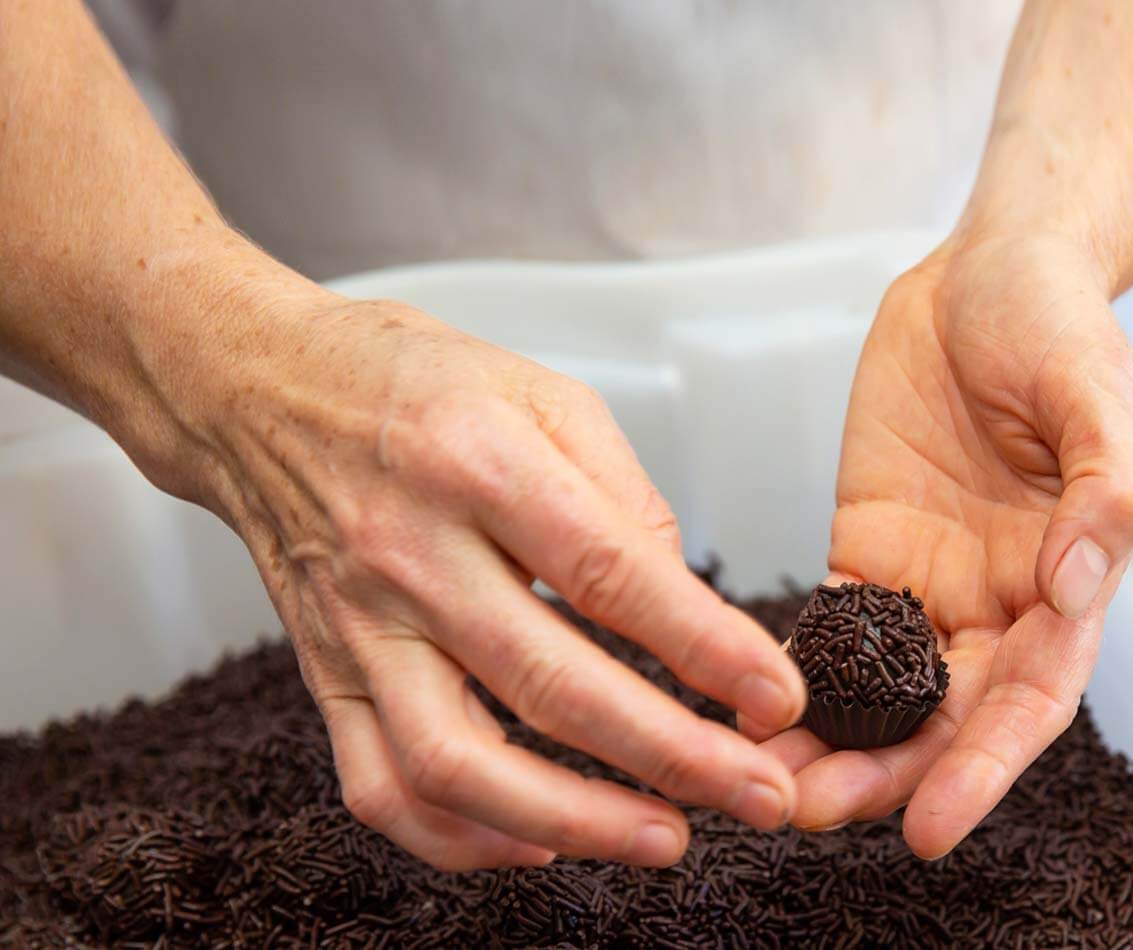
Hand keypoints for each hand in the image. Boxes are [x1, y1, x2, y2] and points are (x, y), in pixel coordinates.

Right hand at [150, 291, 807, 869]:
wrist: (257, 390)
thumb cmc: (411, 385)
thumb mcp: (543, 393)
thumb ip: (625, 496)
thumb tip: (685, 604)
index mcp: (479, 464)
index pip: (611, 574)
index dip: (706, 647)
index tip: (777, 697)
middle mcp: (411, 554)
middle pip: (549, 684)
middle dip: (672, 755)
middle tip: (759, 793)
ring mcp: (359, 629)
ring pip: (458, 763)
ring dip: (574, 820)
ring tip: (666, 839)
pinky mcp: (325, 679)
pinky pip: (383, 788)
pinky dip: (464, 837)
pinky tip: (542, 843)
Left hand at [756, 233, 1132, 856]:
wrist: (988, 271)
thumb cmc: (1058, 321)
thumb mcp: (1099, 389)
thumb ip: (1105, 489)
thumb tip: (1074, 590)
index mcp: (1066, 578)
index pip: (1030, 697)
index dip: (984, 768)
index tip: (931, 825)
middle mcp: (1000, 600)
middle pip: (946, 718)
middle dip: (887, 775)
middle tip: (812, 811)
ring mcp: (930, 582)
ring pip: (882, 695)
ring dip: (830, 745)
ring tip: (762, 785)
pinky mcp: (868, 551)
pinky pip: (829, 634)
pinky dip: (792, 680)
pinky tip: (744, 710)